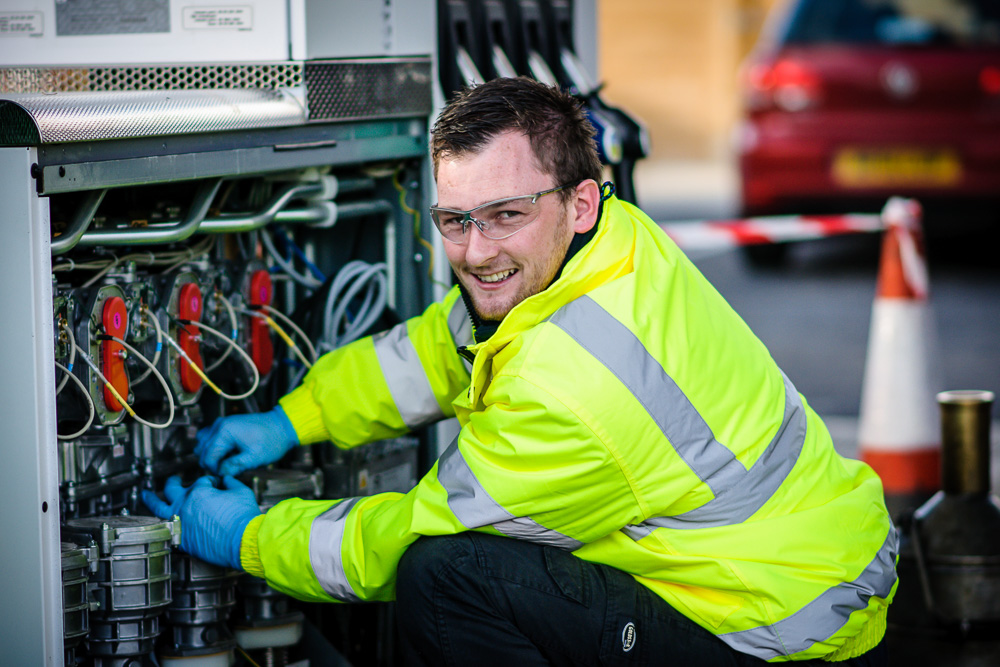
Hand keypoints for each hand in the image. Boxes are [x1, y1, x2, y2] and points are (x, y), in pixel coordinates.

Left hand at [142, 475, 260, 569]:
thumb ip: (231, 482)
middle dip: (173, 482)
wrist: (242, 541)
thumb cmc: (243, 517)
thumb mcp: (242, 491)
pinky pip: (167, 530)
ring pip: (158, 508)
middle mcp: (184, 505)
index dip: (211, 482)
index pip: (202, 481)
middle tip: (173, 480)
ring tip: (145, 495)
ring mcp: (180, 522)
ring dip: (150, 499)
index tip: (217, 485)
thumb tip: (227, 479)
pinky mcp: (181, 540)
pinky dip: (164, 524)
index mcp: (199, 491)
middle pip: (172, 489)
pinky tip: (161, 523)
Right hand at [194, 407, 298, 475]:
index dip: (215, 470)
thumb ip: (234, 466)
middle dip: (213, 463)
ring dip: (212, 455)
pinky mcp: (225, 425)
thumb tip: (220, 474)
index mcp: (224, 432)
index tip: (227, 475)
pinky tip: (229, 454)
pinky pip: (210, 438)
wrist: (282, 426)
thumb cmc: (271, 441)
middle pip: (201, 451)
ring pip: (203, 444)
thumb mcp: (254, 458)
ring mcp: (220, 423)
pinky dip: (215, 448)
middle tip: (229, 470)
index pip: (207, 457)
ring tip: (229, 461)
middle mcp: (218, 425)